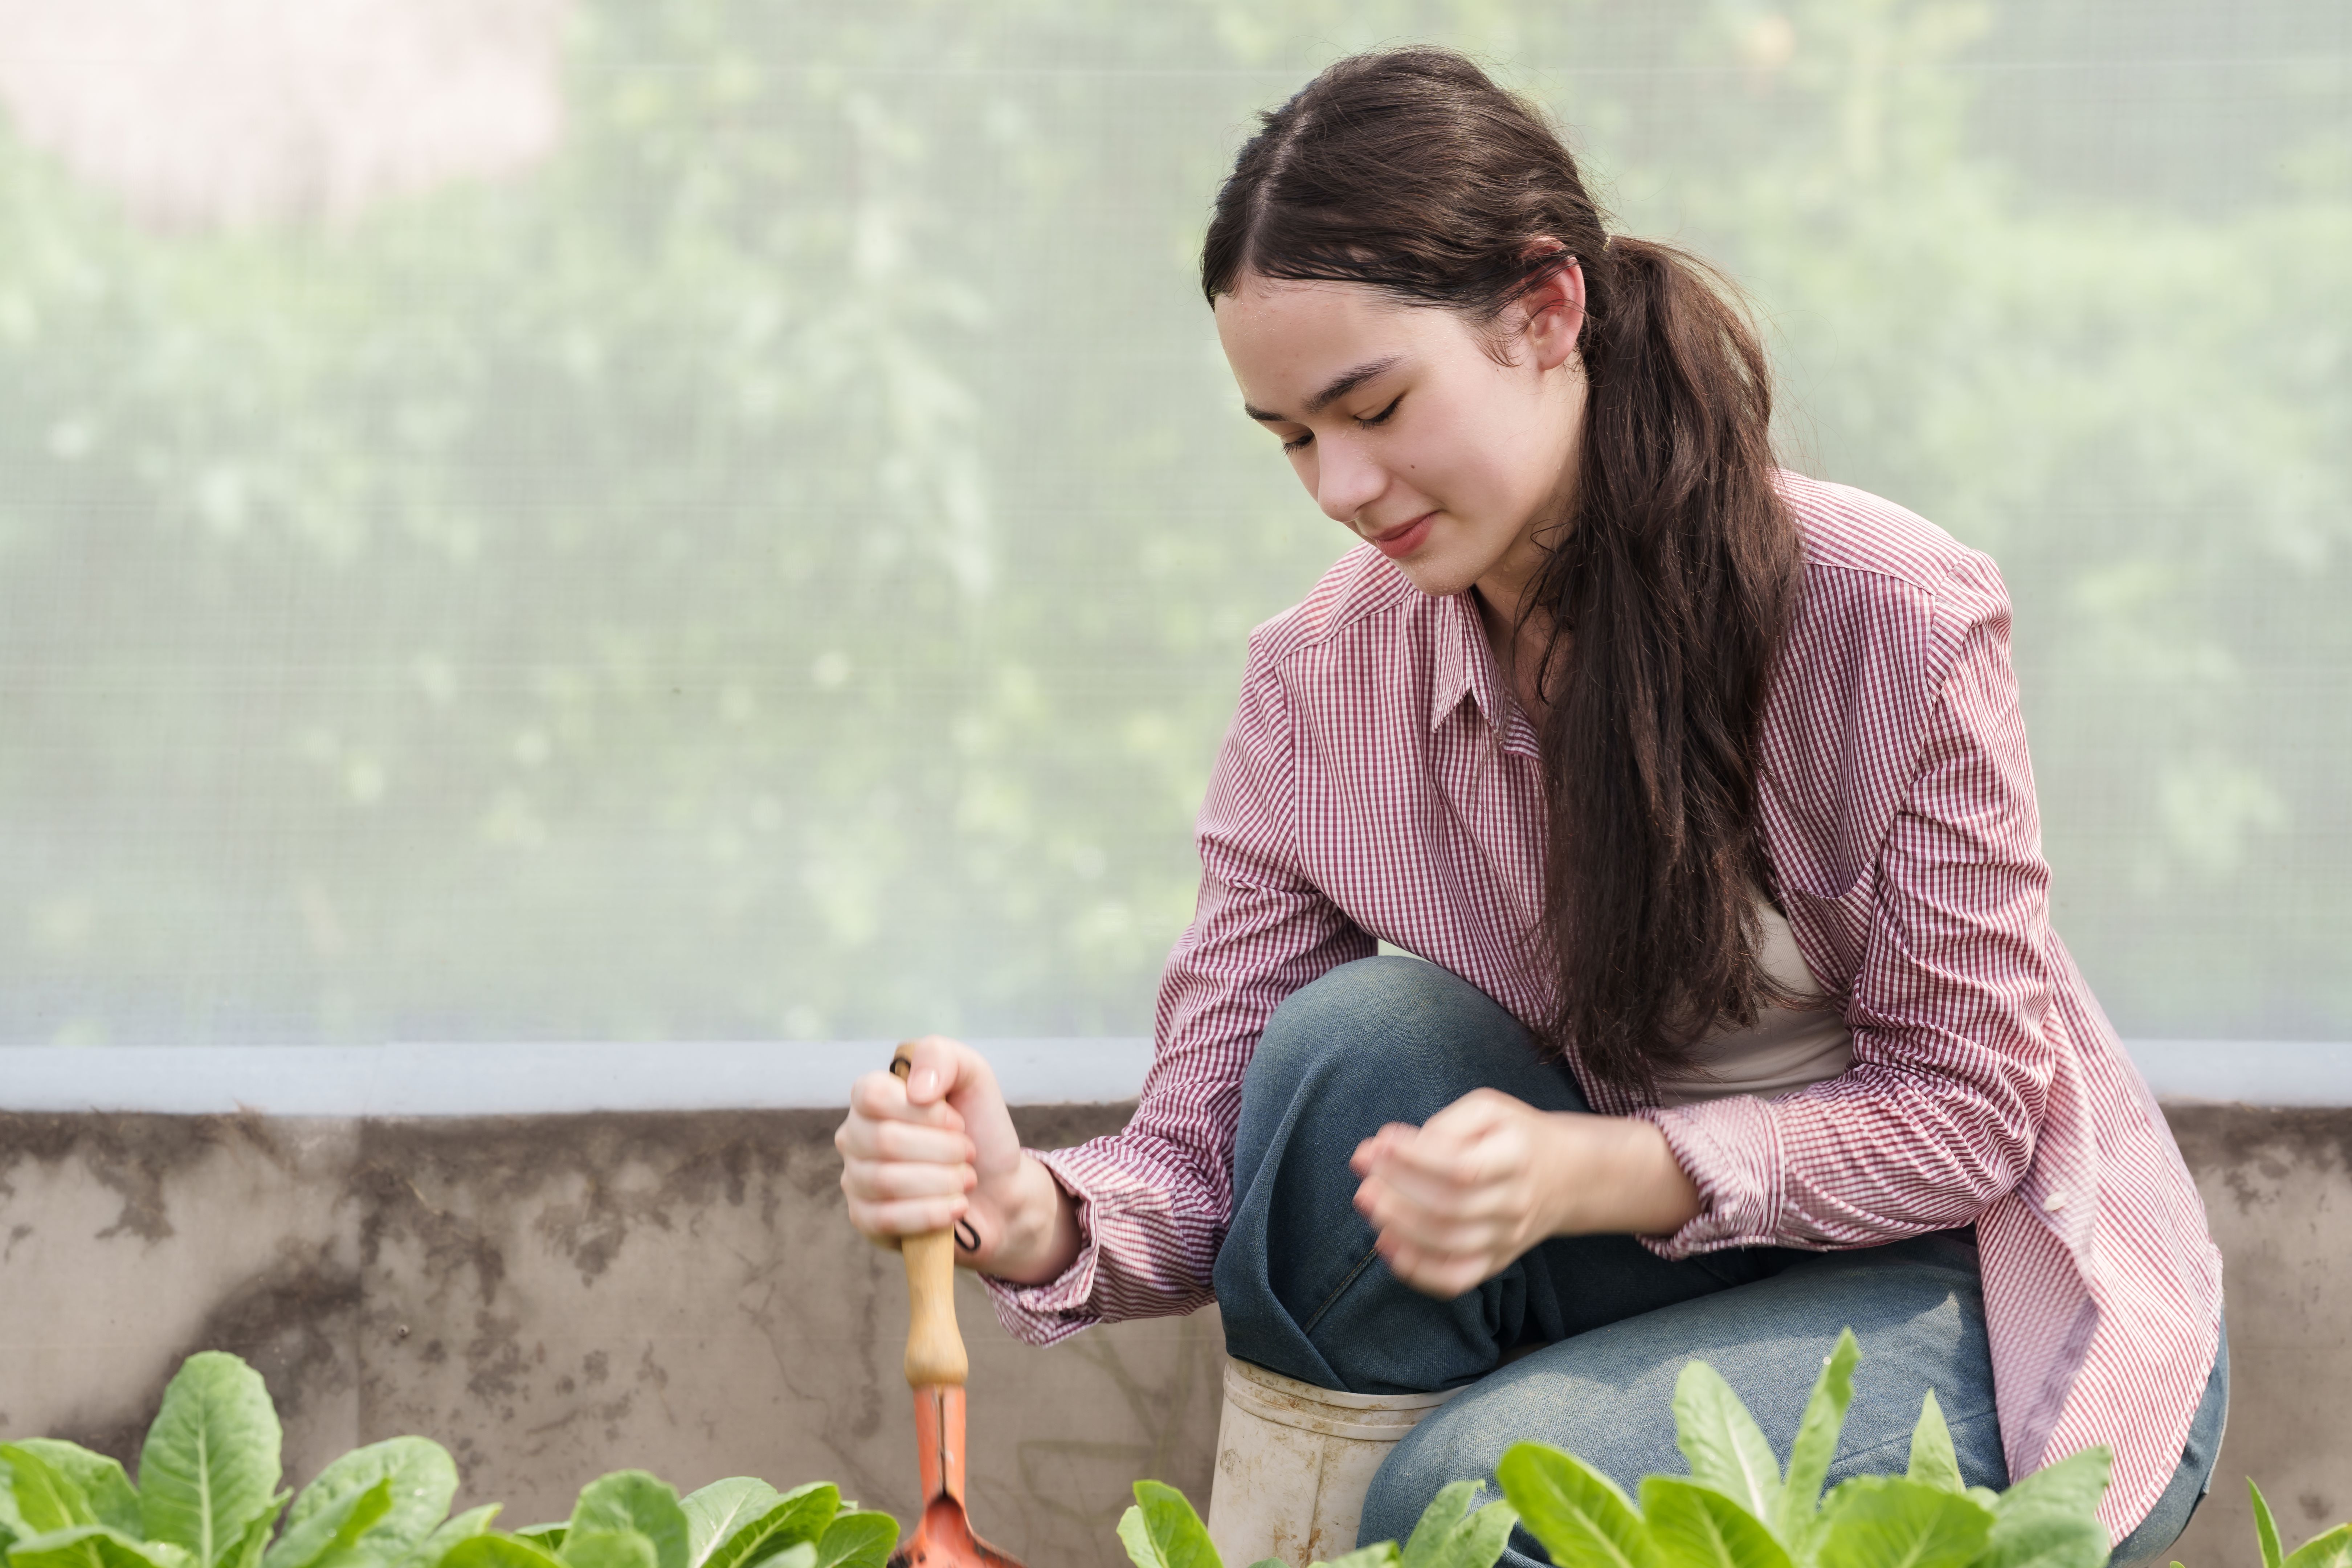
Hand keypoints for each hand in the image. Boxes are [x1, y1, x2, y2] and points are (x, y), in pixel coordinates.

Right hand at [834, 1034, 1080, 1284]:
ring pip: (886, 1181)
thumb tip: (917, 1090)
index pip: (872, 1095)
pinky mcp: (864, 1219)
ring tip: (966, 1179)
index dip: (923, 1112)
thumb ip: (941, 1058)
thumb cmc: (979, 1129)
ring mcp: (855, 1179)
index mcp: (872, 1097)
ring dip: (942, 1181)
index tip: (957, 1122)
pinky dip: (930, 1213)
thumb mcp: (972, 1076)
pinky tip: (955, 1208)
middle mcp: (855, 1136)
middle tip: (968, 1154)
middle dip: (943, 1150)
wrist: (999, 1187)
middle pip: (884, 1141)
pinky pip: (885, 1219)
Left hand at [1350, 1089, 1701, 1297]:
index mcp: (1517, 1156)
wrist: (1566, 1176)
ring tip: (1367, 1201)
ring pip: (1449, 1245)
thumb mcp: (1488, 1110)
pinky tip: (1386, 1246)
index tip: (1377, 1143)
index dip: (1412, 1158)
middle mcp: (1516, 1202)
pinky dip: (1417, 1270)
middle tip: (1362, 1176)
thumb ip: (1445, 1124)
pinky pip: (1456, 1279)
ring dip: (1399, 1227)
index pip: (1460, 1166)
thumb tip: (1391, 1147)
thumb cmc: (1513, 1134)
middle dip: (1397, 1193)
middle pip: (1450, 1208)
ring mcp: (1508, 1238)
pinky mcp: (1497, 1262)